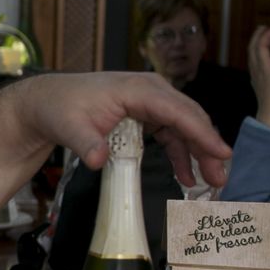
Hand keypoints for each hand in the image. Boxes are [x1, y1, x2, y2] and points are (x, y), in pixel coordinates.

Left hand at [8, 70, 232, 186]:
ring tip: (210, 181)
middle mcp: (151, 91)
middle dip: (207, 147)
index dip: (201, 133)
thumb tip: (97, 161)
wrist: (48, 102)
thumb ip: (86, 143)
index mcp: (138, 89)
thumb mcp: (69, 126)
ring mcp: (150, 102)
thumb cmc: (60, 107)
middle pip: (188, 119)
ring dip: (197, 153)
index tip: (221, 153)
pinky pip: (171, 133)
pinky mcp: (146, 114)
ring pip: (183, 127)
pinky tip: (186, 175)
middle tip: (220, 176)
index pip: (177, 111)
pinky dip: (180, 154)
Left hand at [248, 25, 269, 127]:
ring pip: (251, 54)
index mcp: (264, 68)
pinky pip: (253, 59)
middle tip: (265, 27)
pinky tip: (265, 52)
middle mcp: (256, 69)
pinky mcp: (255, 77)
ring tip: (268, 37)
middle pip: (252, 48)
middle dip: (257, 36)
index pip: (260, 47)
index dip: (265, 36)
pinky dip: (258, 51)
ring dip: (257, 43)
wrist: (269, 111)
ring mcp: (254, 73)